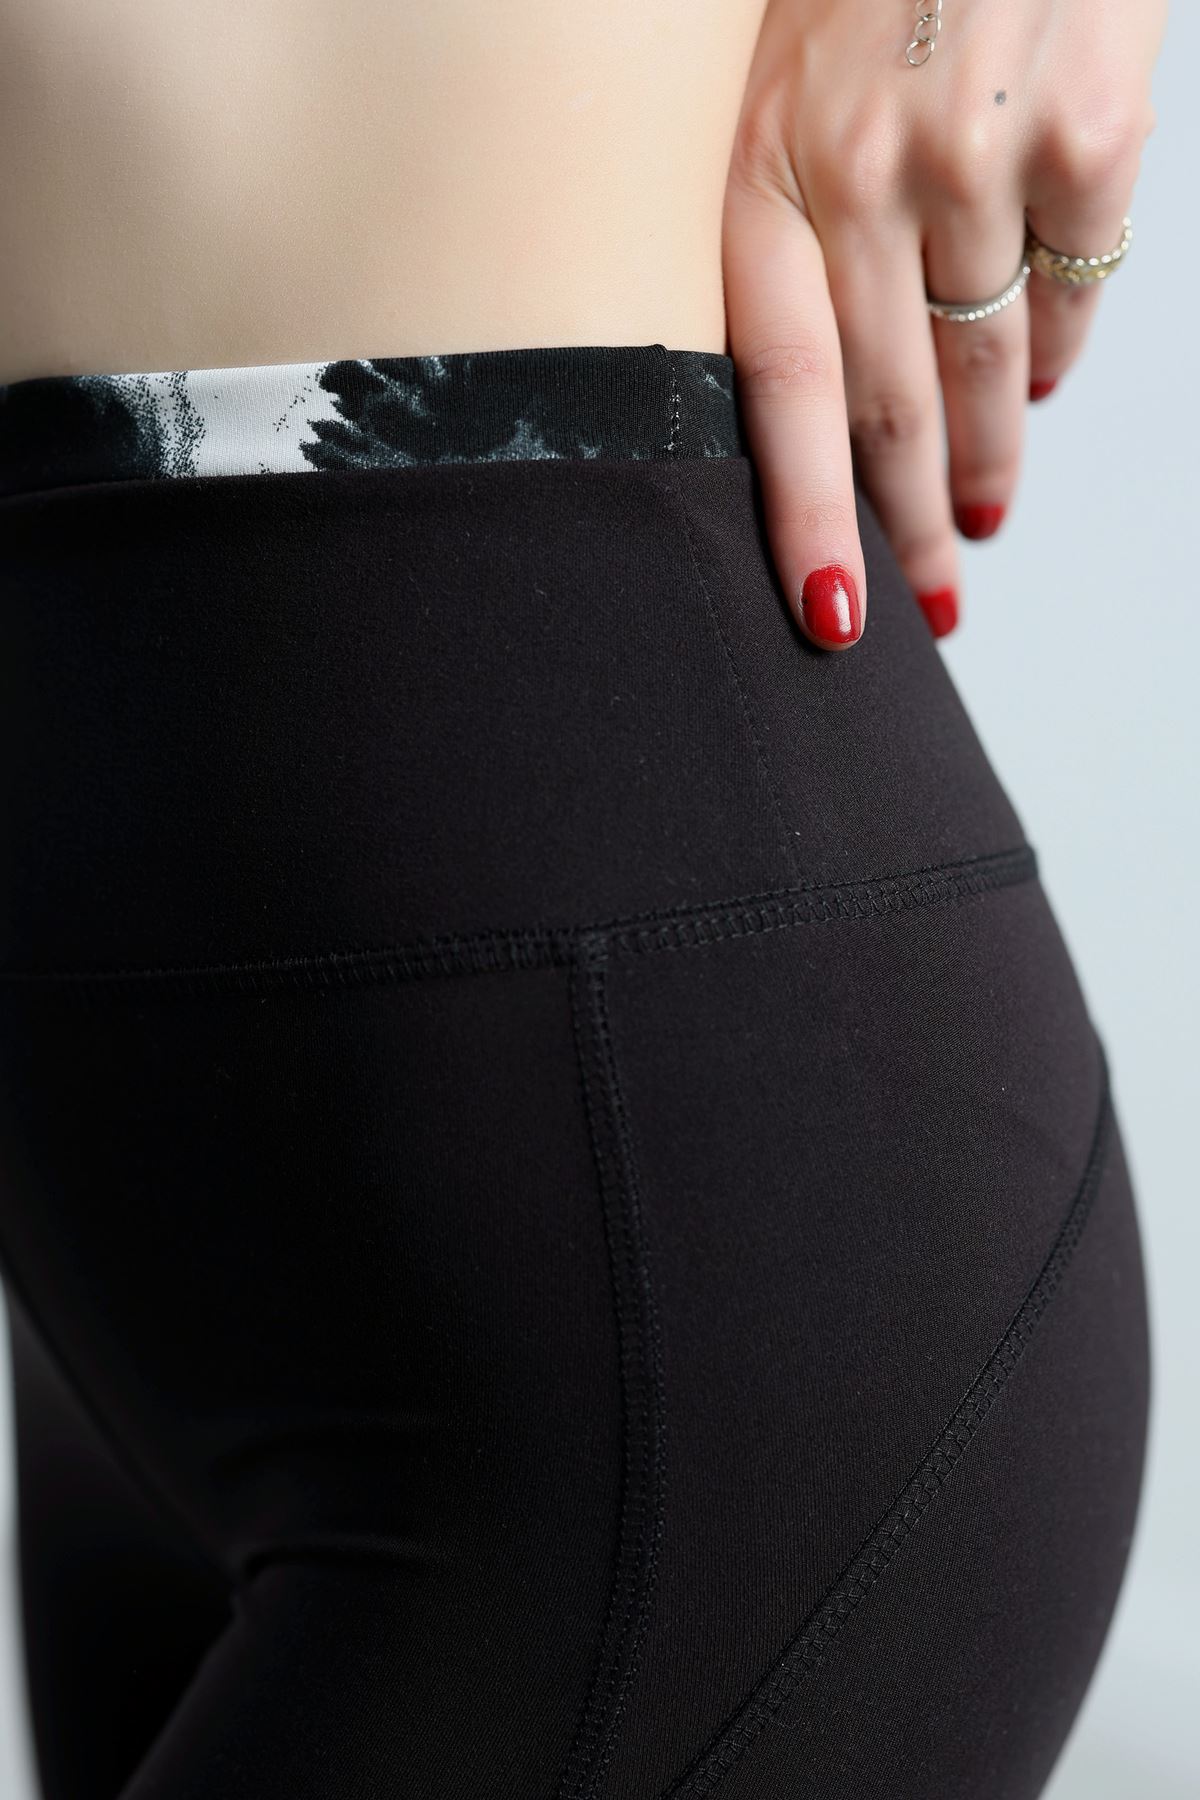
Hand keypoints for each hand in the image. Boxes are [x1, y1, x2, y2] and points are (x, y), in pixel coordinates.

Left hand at [722, 0, 1166, 648]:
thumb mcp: (770, 83)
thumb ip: (778, 222)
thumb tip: (819, 396)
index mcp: (761, 166)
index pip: (778, 386)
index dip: (805, 513)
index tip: (832, 612)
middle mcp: (861, 172)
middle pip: (888, 405)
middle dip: (909, 524)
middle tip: (933, 596)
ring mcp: (979, 155)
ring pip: (988, 367)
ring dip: (989, 455)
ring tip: (983, 507)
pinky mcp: (1086, 137)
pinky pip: (1075, 297)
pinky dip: (1062, 353)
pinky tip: (1046, 379)